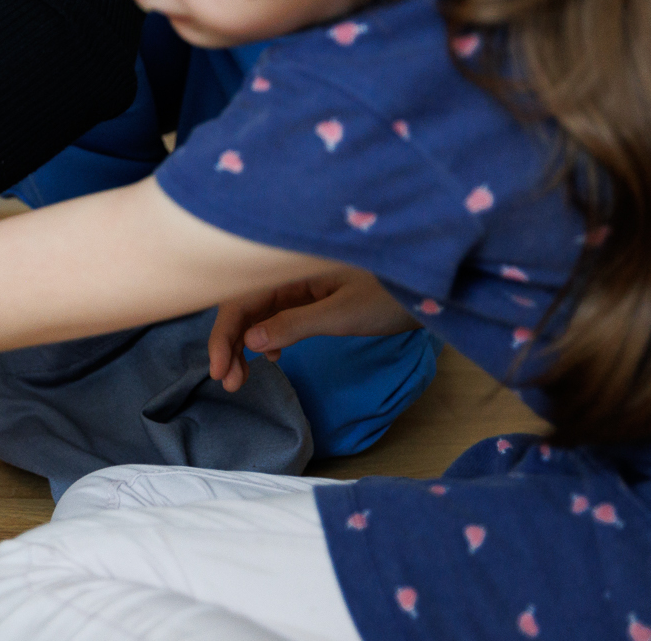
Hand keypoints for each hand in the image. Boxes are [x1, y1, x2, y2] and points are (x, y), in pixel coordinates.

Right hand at [208, 266, 420, 392]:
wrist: (430, 291)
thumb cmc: (391, 297)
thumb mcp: (342, 313)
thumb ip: (295, 325)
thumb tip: (249, 342)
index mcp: (288, 268)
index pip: (239, 300)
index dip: (224, 335)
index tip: (219, 371)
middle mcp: (286, 274)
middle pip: (242, 308)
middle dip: (229, 344)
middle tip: (230, 383)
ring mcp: (297, 286)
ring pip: (256, 315)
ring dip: (243, 345)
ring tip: (242, 378)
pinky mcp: (310, 299)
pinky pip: (275, 317)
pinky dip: (266, 339)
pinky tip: (270, 358)